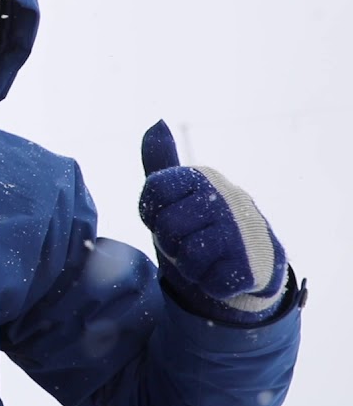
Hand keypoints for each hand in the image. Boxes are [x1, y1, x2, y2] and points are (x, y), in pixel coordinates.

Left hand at [139, 120, 287, 323]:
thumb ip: (161, 161)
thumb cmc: (201, 226)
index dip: (153, 214)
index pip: (153, 192)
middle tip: (191, 240)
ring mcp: (242, 230)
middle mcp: (226, 196)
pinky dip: (210, 284)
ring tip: (207, 257)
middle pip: (167, 228)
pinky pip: (209, 282)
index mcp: (202, 177)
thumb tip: (157, 121)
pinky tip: (223, 272)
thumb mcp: (178, 193)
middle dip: (172, 243)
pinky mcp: (251, 265)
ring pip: (188, 258)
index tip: (169, 217)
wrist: (250, 264)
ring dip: (191, 266)